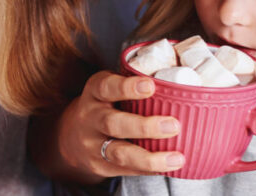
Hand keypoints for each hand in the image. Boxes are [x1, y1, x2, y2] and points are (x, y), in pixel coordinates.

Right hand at [53, 71, 185, 178]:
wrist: (72, 137)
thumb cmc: (106, 106)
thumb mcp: (110, 89)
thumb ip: (134, 86)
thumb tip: (183, 84)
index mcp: (95, 92)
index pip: (106, 87)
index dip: (127, 87)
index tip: (150, 86)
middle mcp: (91, 117)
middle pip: (113, 123)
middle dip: (144, 126)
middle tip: (173, 126)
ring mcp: (93, 144)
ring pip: (120, 153)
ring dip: (150, 158)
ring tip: (176, 158)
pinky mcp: (100, 165)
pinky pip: (126, 170)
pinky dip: (149, 170)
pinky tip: (168, 168)